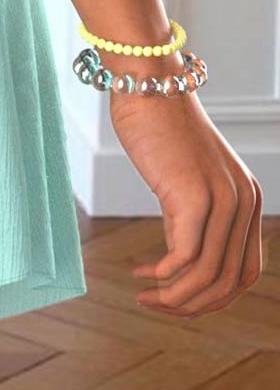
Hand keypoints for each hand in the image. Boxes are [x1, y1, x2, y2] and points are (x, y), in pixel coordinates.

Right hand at [109, 58, 264, 316]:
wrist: (150, 82)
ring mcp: (222, 200)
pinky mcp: (194, 197)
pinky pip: (183, 257)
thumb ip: (193, 216)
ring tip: (145, 299)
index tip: (178, 299)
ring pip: (207, 276)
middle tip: (156, 306)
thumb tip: (177, 260)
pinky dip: (163, 276)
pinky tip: (142, 273)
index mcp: (248, 199)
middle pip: (229, 282)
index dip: (213, 297)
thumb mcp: (188, 177)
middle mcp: (244, 202)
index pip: (244, 272)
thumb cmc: (159, 125)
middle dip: (192, 306)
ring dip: (174, 298)